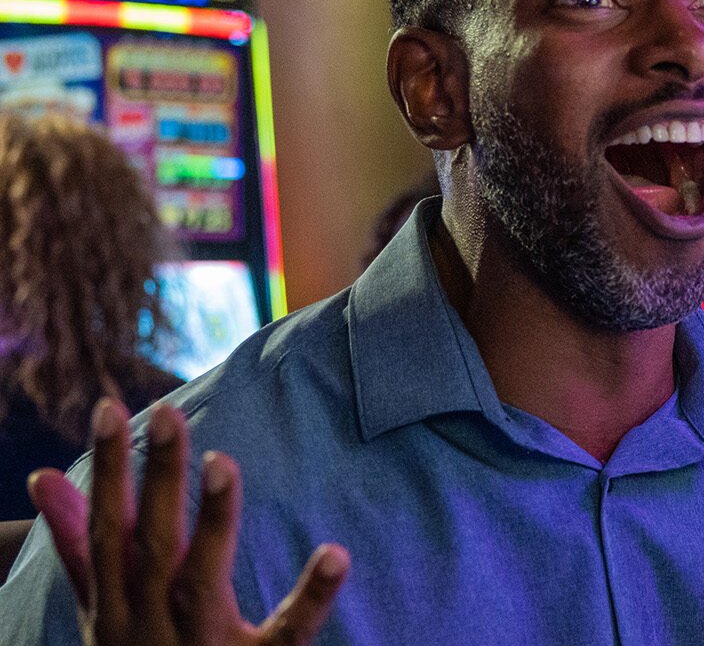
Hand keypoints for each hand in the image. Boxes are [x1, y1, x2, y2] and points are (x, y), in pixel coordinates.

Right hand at [27, 399, 349, 644]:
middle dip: (157, 478)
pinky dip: (312, 597)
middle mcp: (151, 621)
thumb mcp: (100, 609)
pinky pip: (289, 632)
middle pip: (152, 543)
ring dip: (210, 522)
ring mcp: (202, 645)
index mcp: (116, 603)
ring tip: (222, 463)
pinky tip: (336, 554)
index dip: (107, 468)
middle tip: (167, 413)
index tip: (110, 407)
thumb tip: (43, 478)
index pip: (108, 526)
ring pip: (201, 579)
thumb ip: (80, 547)